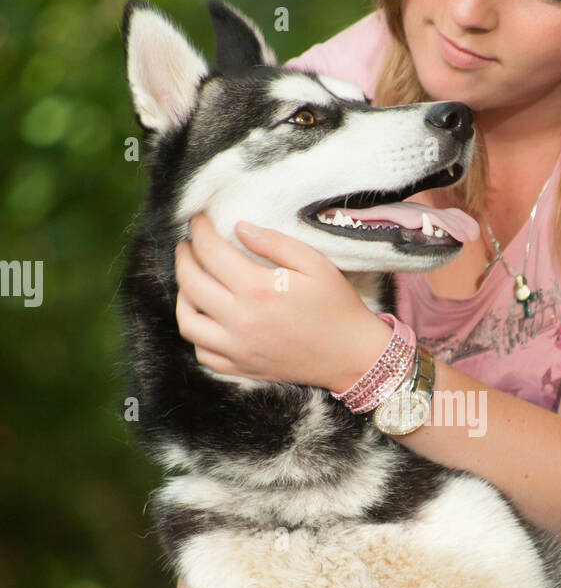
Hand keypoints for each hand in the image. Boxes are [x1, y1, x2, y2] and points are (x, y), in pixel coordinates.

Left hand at [174, 212, 389, 388]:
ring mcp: (238, 348)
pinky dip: (197, 333)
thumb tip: (240, 228)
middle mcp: (241, 320)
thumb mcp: (316, 264)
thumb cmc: (337, 307)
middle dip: (184, 257)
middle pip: (190, 283)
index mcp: (258, 289)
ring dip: (182, 296)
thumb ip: (276, 243)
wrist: (351, 356)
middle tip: (188, 245)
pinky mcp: (241, 367)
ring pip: (187, 321)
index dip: (199, 230)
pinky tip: (206, 317)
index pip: (210, 252)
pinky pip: (202, 352)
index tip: (198, 220)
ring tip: (192, 280)